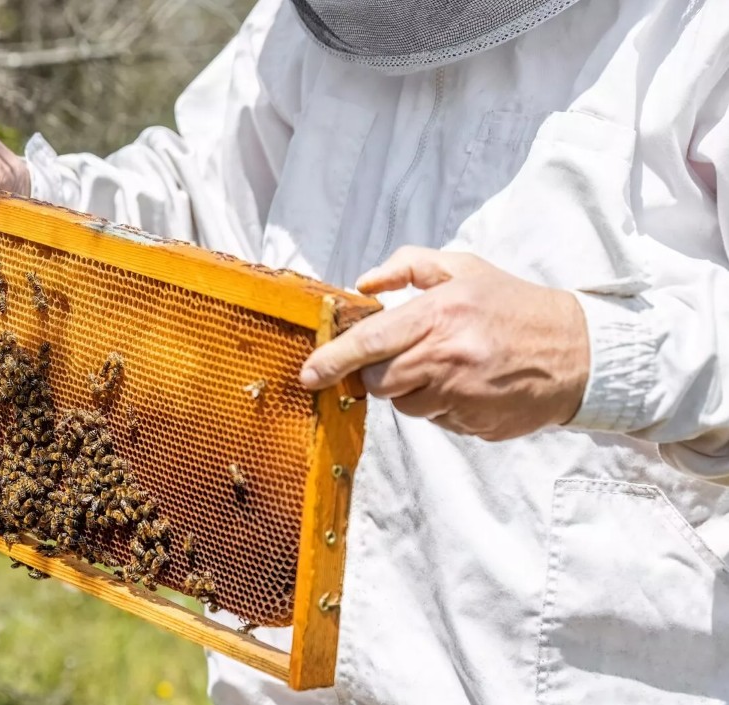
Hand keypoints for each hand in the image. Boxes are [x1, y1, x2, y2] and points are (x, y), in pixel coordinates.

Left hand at [299, 246, 590, 440]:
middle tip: (412, 355)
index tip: (309, 373)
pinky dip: (444, 406)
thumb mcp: (465, 269)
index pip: (372, 341)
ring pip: (406, 405)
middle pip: (381, 381)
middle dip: (383, 373)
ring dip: (416, 390)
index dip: (334, 359)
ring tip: (452, 367)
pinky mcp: (477, 423)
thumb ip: (409, 266)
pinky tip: (471, 386)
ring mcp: (464, 393)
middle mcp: (450, 355)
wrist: (581, 352)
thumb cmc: (514, 307)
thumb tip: (363, 283)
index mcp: (442, 313)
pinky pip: (437, 421)